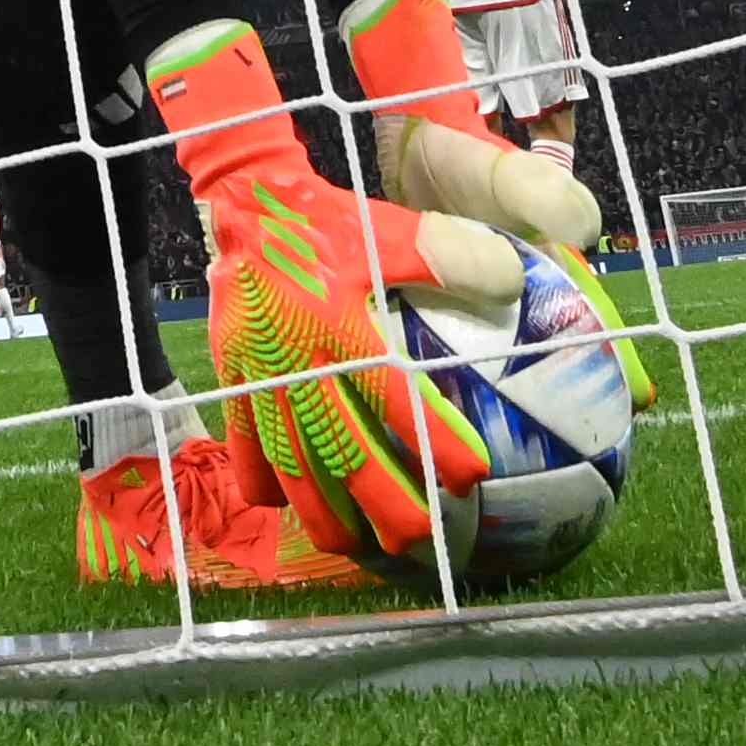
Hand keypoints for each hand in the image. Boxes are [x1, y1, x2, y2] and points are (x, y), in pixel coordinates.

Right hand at [196, 164, 515, 569]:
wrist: (247, 203)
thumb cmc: (327, 221)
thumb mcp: (391, 229)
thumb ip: (450, 254)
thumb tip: (513, 277)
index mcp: (340, 326)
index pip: (394, 398)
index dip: (433, 441)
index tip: (472, 476)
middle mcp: (297, 359)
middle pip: (339, 447)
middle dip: (379, 499)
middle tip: (417, 537)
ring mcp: (258, 373)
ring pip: (288, 456)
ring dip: (320, 505)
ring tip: (350, 543)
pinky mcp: (231, 374)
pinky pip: (242, 437)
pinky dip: (259, 476)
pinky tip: (279, 506)